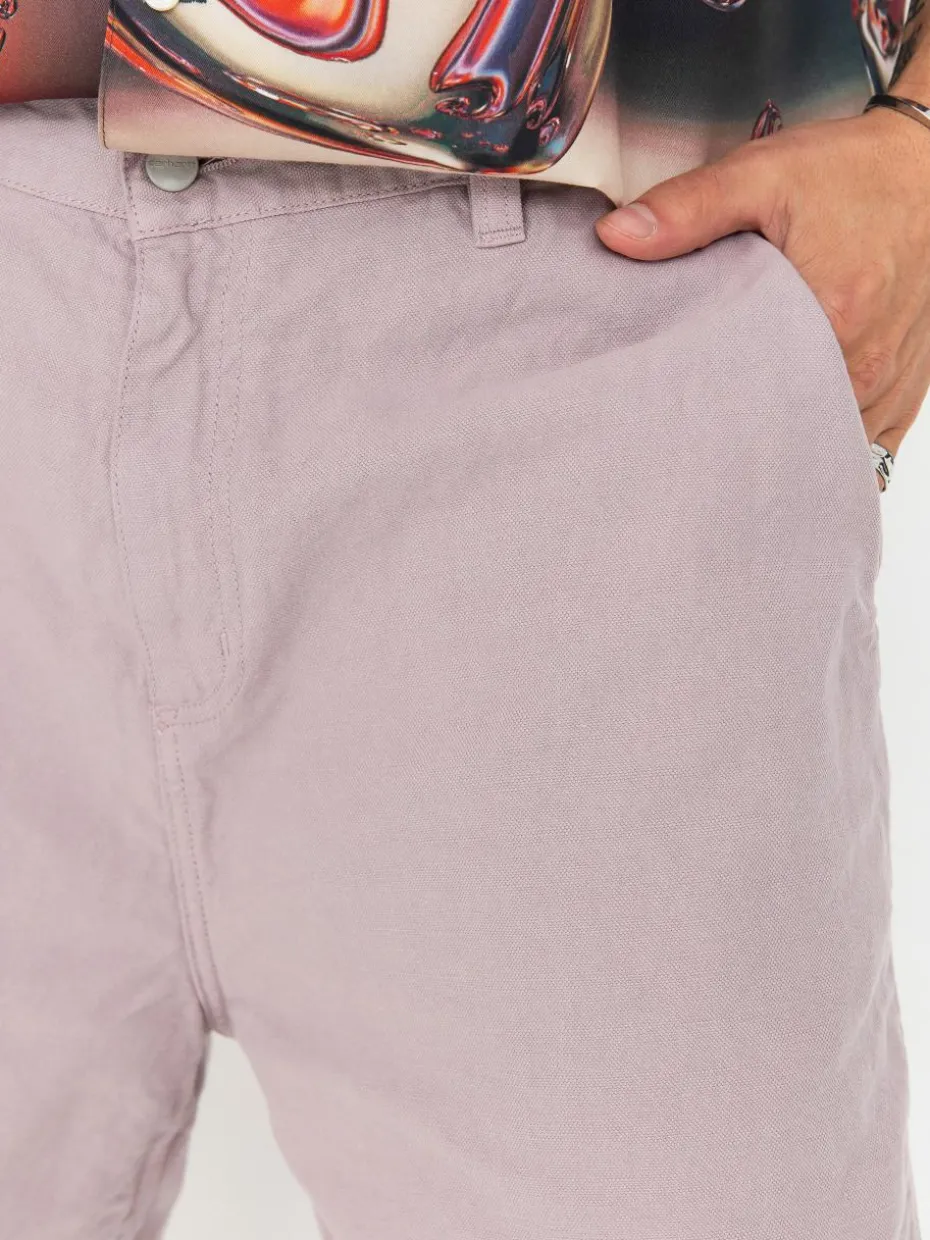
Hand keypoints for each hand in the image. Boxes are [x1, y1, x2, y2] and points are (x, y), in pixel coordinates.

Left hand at [595, 107, 929, 473]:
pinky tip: (789, 436)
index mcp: (831, 319)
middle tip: (693, 424)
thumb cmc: (853, 175)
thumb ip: (688, 209)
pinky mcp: (901, 394)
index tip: (671, 408)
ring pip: (821, 446)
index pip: (749, 399)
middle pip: (784, 432)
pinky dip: (821, 445)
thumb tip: (616, 237)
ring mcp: (887, 387)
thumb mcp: (762, 175)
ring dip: (780, 442)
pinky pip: (863, 449)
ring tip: (736, 429)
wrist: (928, 171)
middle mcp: (864, 366)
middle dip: (737, 436)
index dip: (704, 411)